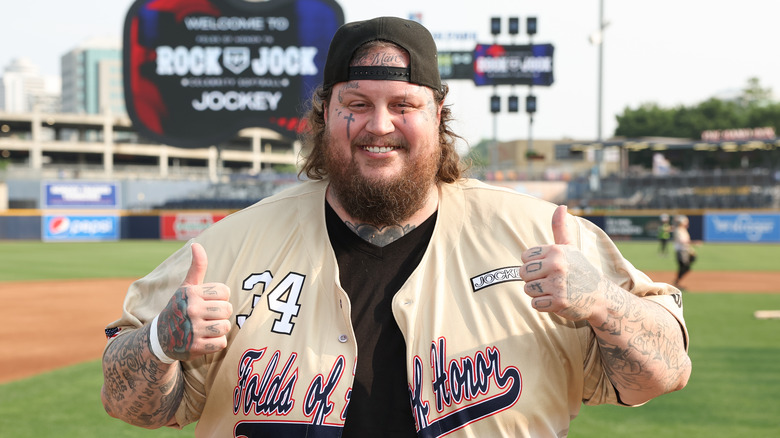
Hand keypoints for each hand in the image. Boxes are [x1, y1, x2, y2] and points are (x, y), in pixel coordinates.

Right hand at [155, 243, 232, 360]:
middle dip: (221, 314)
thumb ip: (197, 267)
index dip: (220, 298)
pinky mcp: (195, 347)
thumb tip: (196, 244)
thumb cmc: (179, 308)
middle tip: (208, 317)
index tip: (209, 302)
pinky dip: (216, 343)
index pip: (225, 292)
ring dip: (219, 329)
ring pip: (226, 326)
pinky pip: (221, 342)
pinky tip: (204, 339)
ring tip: (206, 328)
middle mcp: (192, 309)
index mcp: (191, 293)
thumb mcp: (186, 287)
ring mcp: (193, 329)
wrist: (160, 338)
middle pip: (227, 309)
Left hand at [519, 205, 604, 320]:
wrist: (600, 296)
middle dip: (533, 279)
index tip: (548, 267)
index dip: (534, 264)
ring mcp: (558, 284)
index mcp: (556, 250)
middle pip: (523, 273)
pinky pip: (534, 304)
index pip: (525, 256)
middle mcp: (557, 265)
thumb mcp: (570, 247)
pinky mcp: (558, 302)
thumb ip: (560, 228)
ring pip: (528, 289)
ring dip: (538, 293)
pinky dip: (543, 305)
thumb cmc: (581, 270)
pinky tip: (556, 300)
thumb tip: (561, 206)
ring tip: (554, 290)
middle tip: (550, 280)